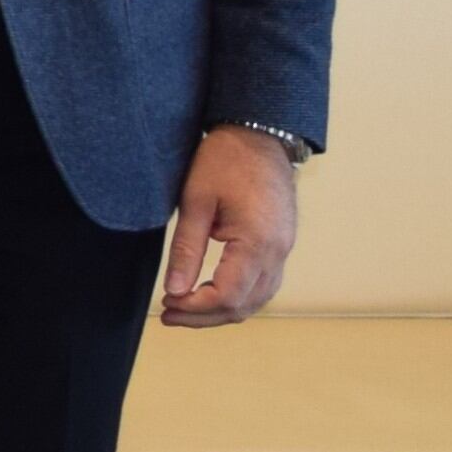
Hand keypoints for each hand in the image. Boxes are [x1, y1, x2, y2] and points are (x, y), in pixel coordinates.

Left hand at [160, 125, 300, 324]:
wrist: (259, 135)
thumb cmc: (224, 161)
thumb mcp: (195, 202)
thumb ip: (186, 249)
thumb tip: (174, 290)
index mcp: (258, 242)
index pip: (228, 296)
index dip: (196, 308)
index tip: (167, 304)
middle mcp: (279, 252)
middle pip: (244, 305)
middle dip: (205, 316)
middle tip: (168, 315)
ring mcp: (284, 250)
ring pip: (257, 300)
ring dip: (222, 311)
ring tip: (184, 308)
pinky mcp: (281, 245)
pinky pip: (264, 284)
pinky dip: (238, 297)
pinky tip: (210, 294)